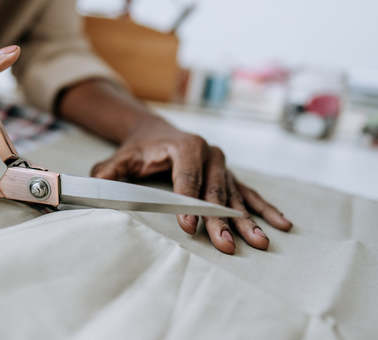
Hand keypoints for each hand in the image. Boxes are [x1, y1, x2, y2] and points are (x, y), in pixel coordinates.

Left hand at [91, 123, 292, 253]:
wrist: (155, 132)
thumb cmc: (138, 149)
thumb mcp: (120, 158)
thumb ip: (108, 172)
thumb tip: (96, 185)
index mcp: (184, 146)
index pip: (187, 179)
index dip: (187, 204)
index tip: (188, 227)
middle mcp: (209, 153)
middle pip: (214, 192)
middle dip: (219, 221)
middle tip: (225, 245)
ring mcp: (222, 164)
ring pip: (233, 196)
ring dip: (246, 221)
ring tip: (258, 242)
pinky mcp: (229, 174)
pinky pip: (249, 193)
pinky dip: (264, 209)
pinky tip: (281, 224)